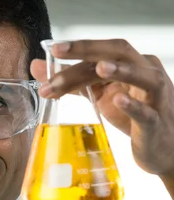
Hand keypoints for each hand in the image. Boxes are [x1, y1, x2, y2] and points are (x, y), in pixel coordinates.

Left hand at [30, 39, 173, 176]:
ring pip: (141, 75)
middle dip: (89, 50)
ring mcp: (155, 96)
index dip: (76, 52)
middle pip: (119, 52)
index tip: (52, 50)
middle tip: (60, 50)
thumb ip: (73, 81)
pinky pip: (146, 111)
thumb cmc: (133, 117)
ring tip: (98, 67)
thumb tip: (38, 66)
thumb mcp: (102, 95)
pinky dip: (133, 105)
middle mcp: (146, 72)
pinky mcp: (156, 122)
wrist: (161, 149)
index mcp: (131, 64)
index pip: (101, 53)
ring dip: (120, 70)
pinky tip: (119, 99)